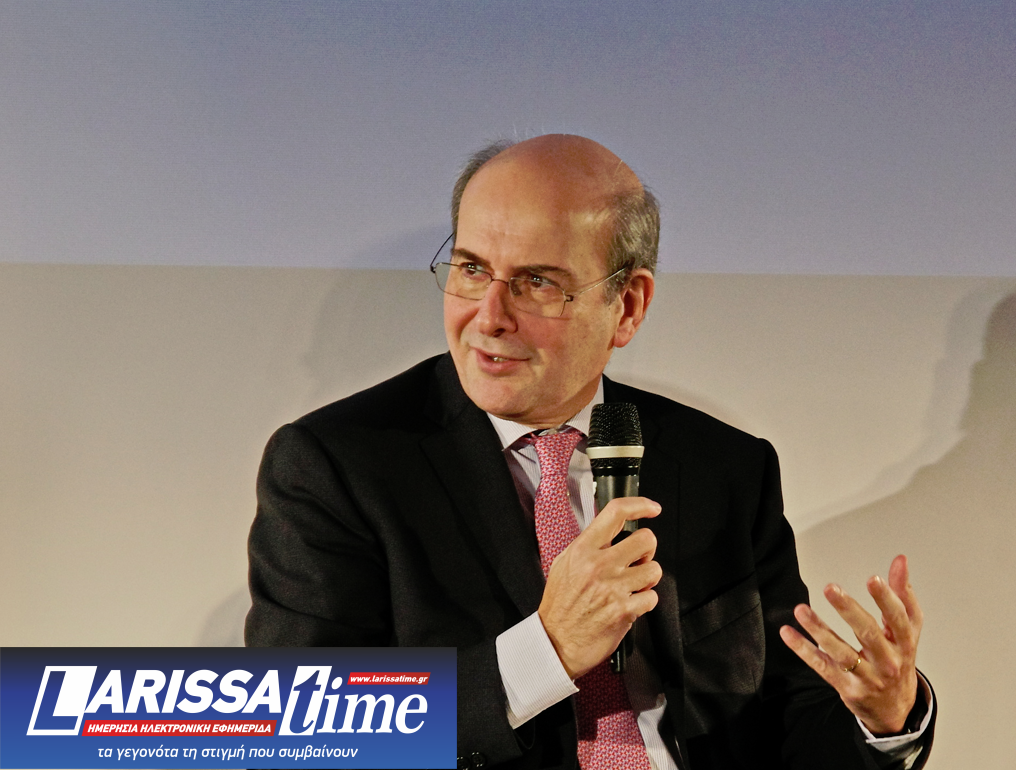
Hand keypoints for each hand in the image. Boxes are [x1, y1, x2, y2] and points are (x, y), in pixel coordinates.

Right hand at [538, 497, 662, 678]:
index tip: (652, 509)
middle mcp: (599, 565)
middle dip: (647, 550)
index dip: (640, 505)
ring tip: (631, 586)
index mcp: (583, 549)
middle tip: (637, 561)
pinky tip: (629, 605)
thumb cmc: (560, 605)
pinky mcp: (624, 611)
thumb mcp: (564, 564)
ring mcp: (613, 588)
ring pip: (654, 569)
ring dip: (647, 579)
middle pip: (646, 539)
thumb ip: (587, 546)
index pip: (616, 513)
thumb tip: (610, 531)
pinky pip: (652, 597)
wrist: (555, 642)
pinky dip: (644, 602)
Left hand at [779, 554, 922, 734]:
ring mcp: (867, 676)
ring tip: (800, 610)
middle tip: (830, 588)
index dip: (886, 599)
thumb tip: (900, 560)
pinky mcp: (847, 687)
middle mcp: (888, 661)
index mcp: (904, 643)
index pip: (898, 619)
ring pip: (841, 652)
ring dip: (819, 630)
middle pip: (868, 634)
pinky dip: (804, 650)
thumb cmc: (899, 659)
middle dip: (848, 610)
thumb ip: (902, 594)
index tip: (872, 579)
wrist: (895, 708)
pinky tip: (788, 633)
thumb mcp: (907, 629)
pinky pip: (822, 666)